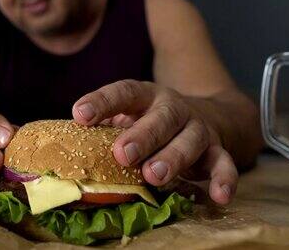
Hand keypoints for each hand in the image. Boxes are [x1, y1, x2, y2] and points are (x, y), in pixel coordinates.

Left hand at [72, 80, 237, 204]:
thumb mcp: (129, 116)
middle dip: (142, 135)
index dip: (102, 102)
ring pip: (190, 139)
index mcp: (146, 96)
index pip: (123, 92)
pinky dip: (224, 179)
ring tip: (154, 176)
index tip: (79, 114)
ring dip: (174, 157)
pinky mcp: (218, 149)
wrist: (208, 115)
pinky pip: (224, 163)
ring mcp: (198, 127)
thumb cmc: (152, 121)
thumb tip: (64, 151)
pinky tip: (218, 196)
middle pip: (161, 117)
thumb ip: (104, 129)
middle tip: (122, 154)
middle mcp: (173, 108)